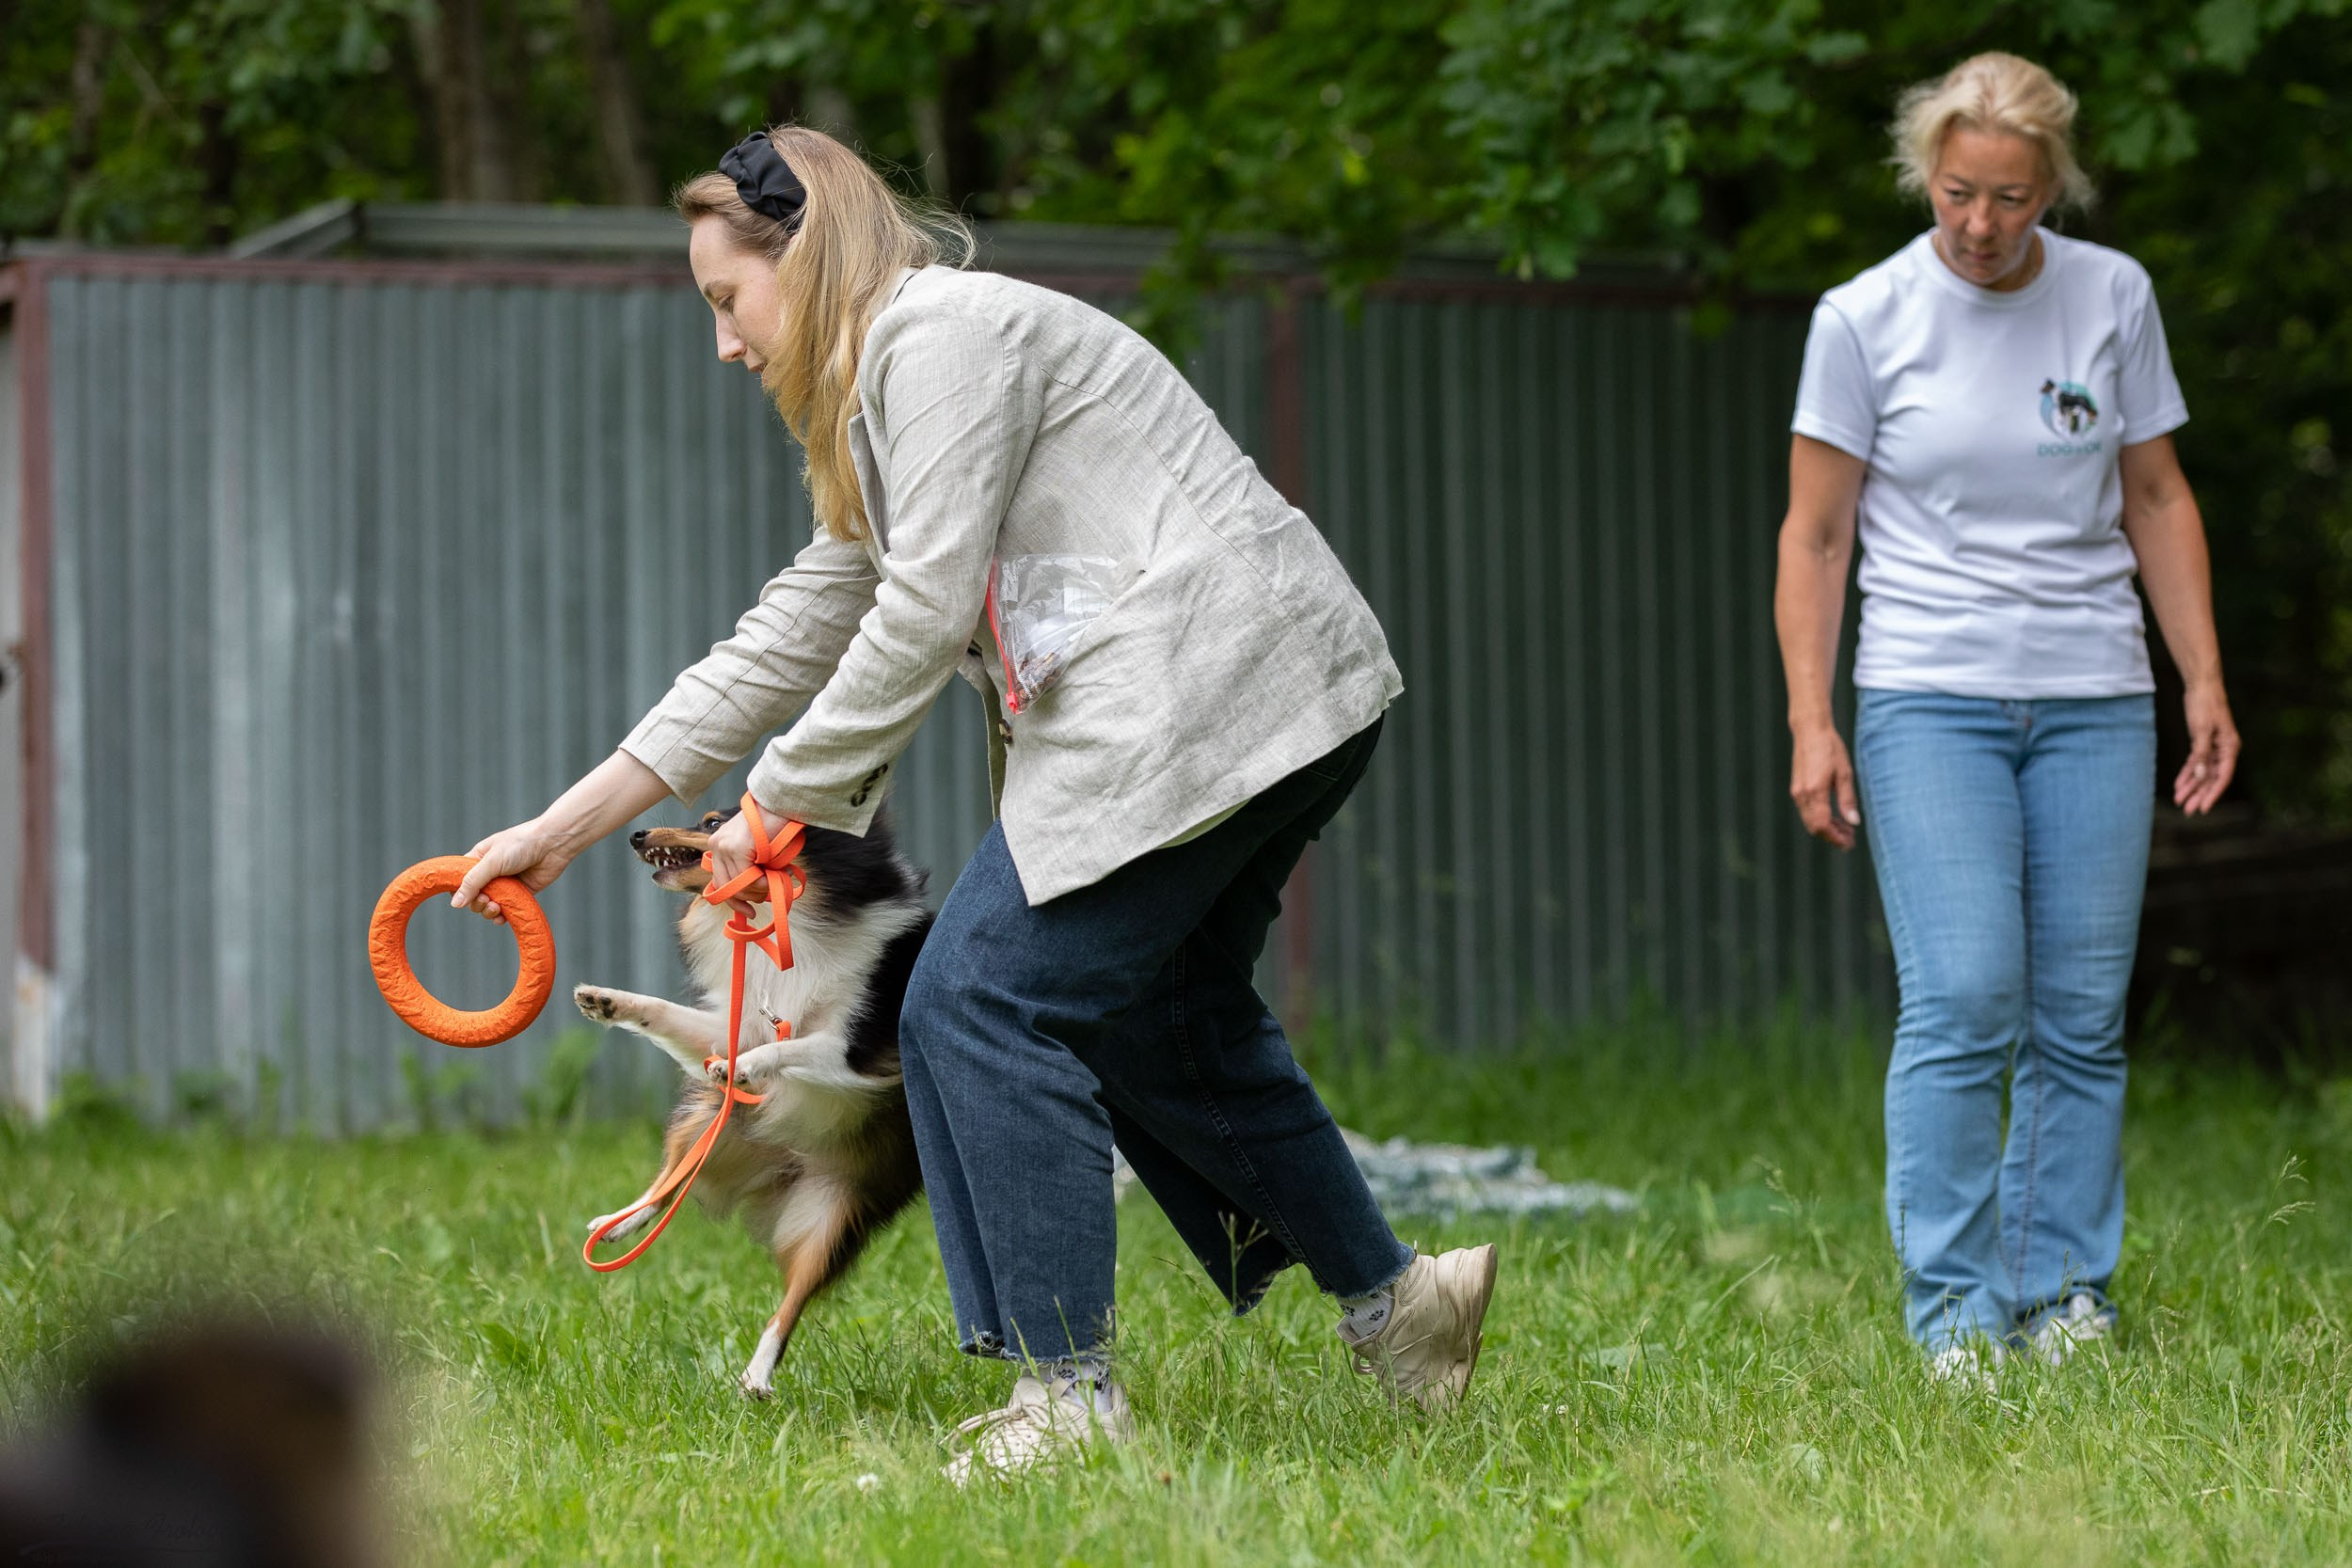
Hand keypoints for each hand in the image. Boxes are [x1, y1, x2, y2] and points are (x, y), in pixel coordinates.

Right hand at [449, 819, 577, 922]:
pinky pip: (507, 910)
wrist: (553, 845)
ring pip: (489, 905)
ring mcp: (505, 884)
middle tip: (486, 900)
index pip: (459, 880)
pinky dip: (502, 917)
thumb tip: (455, 904)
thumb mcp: (492, 861)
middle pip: (473, 897)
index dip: (459, 891)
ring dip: (489, 911)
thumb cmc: (521, 845)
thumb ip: (472, 882)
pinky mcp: (520, 894)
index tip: (463, 898)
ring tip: (496, 907)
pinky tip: (503, 917)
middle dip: (476, 903)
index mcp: (478, 860)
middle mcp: (490, 873)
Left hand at [705, 810, 765, 917]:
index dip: (733, 901)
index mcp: (719, 845)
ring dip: (758, 890)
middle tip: (765, 895)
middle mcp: (717, 845)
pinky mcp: (736, 848)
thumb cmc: (774, 825)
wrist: (781, 803)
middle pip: (725, 887)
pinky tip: (771, 876)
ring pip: (737, 885)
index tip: (749, 912)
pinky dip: (761, 883)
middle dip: (747, 898)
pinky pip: (747, 878)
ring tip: (772, 880)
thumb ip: (751, 868)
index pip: (719, 882)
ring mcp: (724, 846)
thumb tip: (757, 892)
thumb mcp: (757, 849)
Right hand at [1790, 725, 1861, 849]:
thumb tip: (1854, 822)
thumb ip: (1847, 799)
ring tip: (1846, 829)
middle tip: (1851, 839)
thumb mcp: (1845, 773)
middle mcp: (1802, 794)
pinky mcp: (1797, 789)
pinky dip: (1820, 819)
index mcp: (1815, 791)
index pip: (1822, 825)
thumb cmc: (1830, 748)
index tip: (1849, 843)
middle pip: (1814, 827)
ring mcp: (1797, 792)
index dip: (1835, 837)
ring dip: (1827, 829)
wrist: (1810, 731)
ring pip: (1810, 821)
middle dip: (1832, 837)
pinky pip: (1807, 812)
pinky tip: (1835, 816)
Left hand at [2174, 681, 2239, 814]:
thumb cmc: (2205, 705)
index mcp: (2230, 748)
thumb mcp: (2201, 731)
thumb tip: (2200, 777)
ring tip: (2180, 801)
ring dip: (2192, 787)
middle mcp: (2224, 750)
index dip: (2212, 794)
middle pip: (2212, 778)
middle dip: (2200, 795)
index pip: (2222, 777)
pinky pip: (2195, 763)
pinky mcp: (2203, 743)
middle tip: (2188, 811)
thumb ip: (2201, 754)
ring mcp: (2214, 747)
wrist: (2202, 686)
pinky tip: (2179, 785)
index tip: (2204, 808)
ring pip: (2203, 773)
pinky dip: (2187, 774)